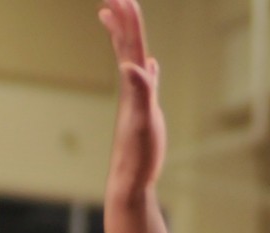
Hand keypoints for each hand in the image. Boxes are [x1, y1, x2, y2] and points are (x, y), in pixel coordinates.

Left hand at [100, 0, 164, 195]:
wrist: (131, 179)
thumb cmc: (136, 155)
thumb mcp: (141, 122)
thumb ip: (139, 93)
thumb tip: (131, 66)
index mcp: (133, 86)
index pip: (131, 46)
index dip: (128, 21)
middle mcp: (133, 88)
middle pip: (127, 46)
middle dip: (122, 19)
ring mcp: (139, 98)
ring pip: (133, 59)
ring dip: (127, 36)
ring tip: (118, 17)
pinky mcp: (146, 111)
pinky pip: (147, 81)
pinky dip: (148, 68)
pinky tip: (151, 64)